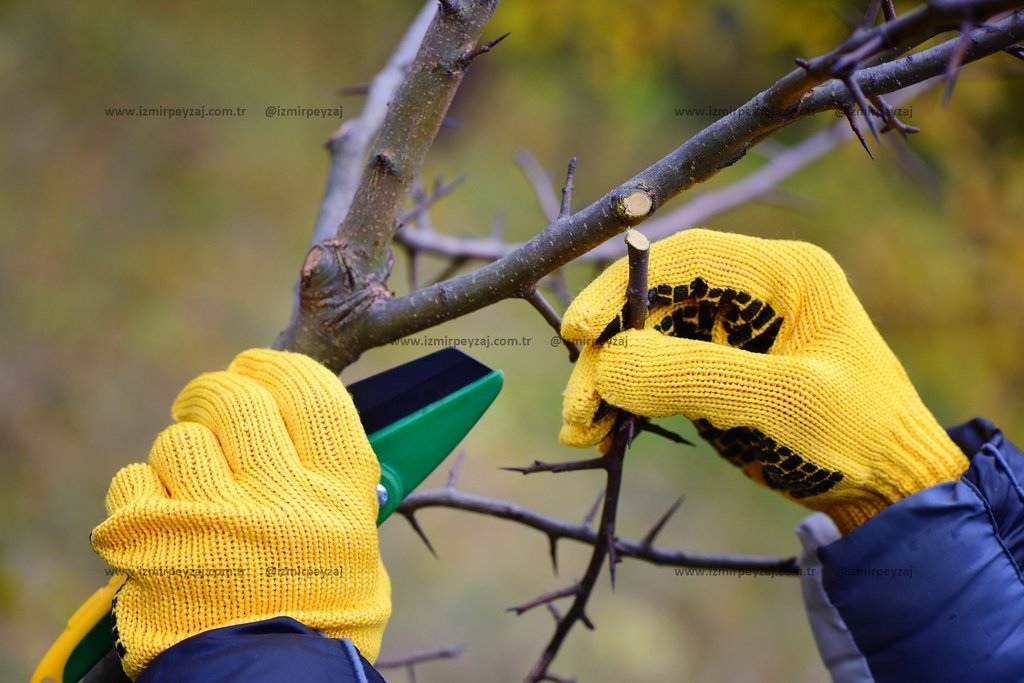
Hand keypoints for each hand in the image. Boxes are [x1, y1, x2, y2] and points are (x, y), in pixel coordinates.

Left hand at [91, 349, 389, 678]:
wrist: (265, 679)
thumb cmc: (319, 614)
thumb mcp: (357, 546)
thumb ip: (340, 484)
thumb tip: (315, 425)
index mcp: (338, 493)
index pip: (310, 392)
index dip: (278, 367)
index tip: (260, 366)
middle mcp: (282, 498)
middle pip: (237, 399)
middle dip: (216, 393)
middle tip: (210, 406)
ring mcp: (215, 518)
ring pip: (180, 439)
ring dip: (181, 452)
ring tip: (190, 481)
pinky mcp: (153, 542)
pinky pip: (133, 479)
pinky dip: (142, 492)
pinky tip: (159, 517)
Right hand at [560, 229, 966, 532]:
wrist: (886, 492)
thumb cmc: (856, 436)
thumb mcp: (784, 402)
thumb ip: (696, 375)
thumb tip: (610, 363)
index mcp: (782, 274)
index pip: (684, 259)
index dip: (623, 288)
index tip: (579, 331)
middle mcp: (750, 294)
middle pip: (654, 304)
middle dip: (609, 352)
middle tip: (578, 403)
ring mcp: (729, 334)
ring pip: (644, 341)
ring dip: (607, 381)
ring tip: (580, 428)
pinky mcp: (714, 372)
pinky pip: (653, 375)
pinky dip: (622, 400)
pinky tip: (598, 430)